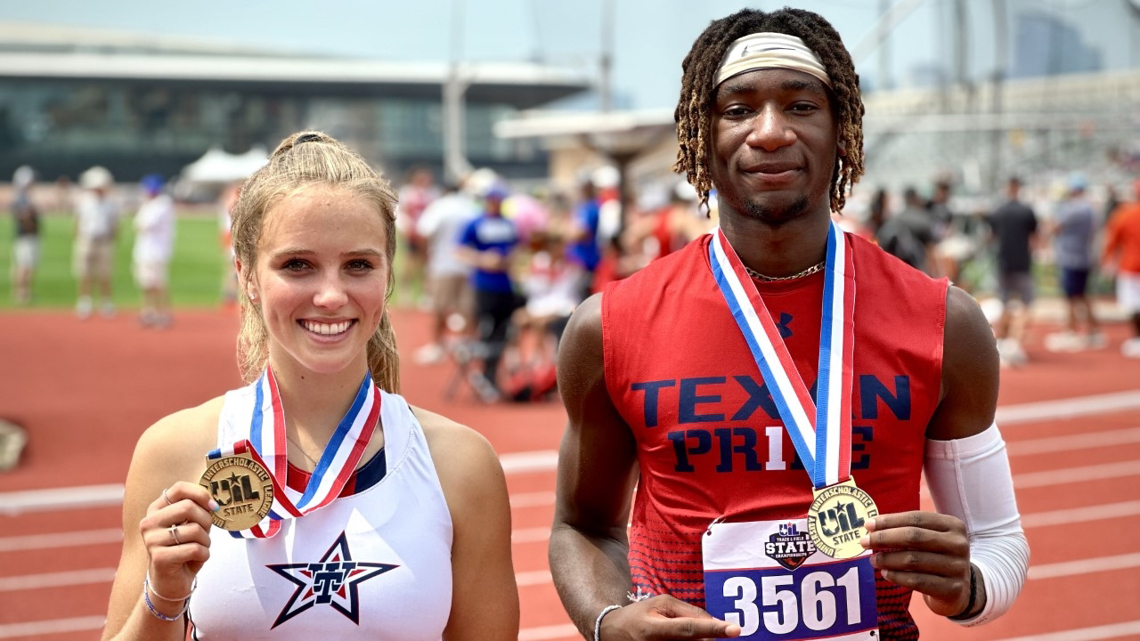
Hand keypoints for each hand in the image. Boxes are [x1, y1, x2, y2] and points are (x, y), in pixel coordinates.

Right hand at [139, 481, 216, 600]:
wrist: (170, 582)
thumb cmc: (184, 549)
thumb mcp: (190, 525)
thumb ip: (197, 510)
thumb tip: (213, 504)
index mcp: (156, 509)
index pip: (179, 488)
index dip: (201, 494)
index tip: (214, 506)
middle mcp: (149, 522)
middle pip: (188, 507)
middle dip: (206, 520)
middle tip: (207, 532)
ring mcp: (151, 540)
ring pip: (194, 530)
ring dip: (206, 541)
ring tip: (200, 548)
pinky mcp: (159, 557)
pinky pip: (194, 549)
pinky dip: (204, 554)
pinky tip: (196, 558)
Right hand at [599, 595, 740, 639]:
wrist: (611, 634)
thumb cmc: (639, 615)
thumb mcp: (661, 603)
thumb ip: (688, 611)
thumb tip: (713, 622)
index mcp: (653, 629)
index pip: (689, 629)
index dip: (713, 629)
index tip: (736, 630)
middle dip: (708, 636)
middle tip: (708, 629)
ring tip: (680, 633)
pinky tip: (681, 637)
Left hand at [861, 511, 970, 616]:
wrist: (959, 591)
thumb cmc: (936, 557)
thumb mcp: (930, 539)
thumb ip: (907, 529)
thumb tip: (871, 526)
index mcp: (953, 525)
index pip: (916, 518)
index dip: (889, 521)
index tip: (868, 525)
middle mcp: (958, 544)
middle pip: (914, 537)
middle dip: (884, 538)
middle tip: (864, 542)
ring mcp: (958, 567)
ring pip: (913, 560)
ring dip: (887, 559)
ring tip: (873, 560)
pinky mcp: (952, 589)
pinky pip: (917, 581)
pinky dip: (897, 576)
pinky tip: (885, 573)